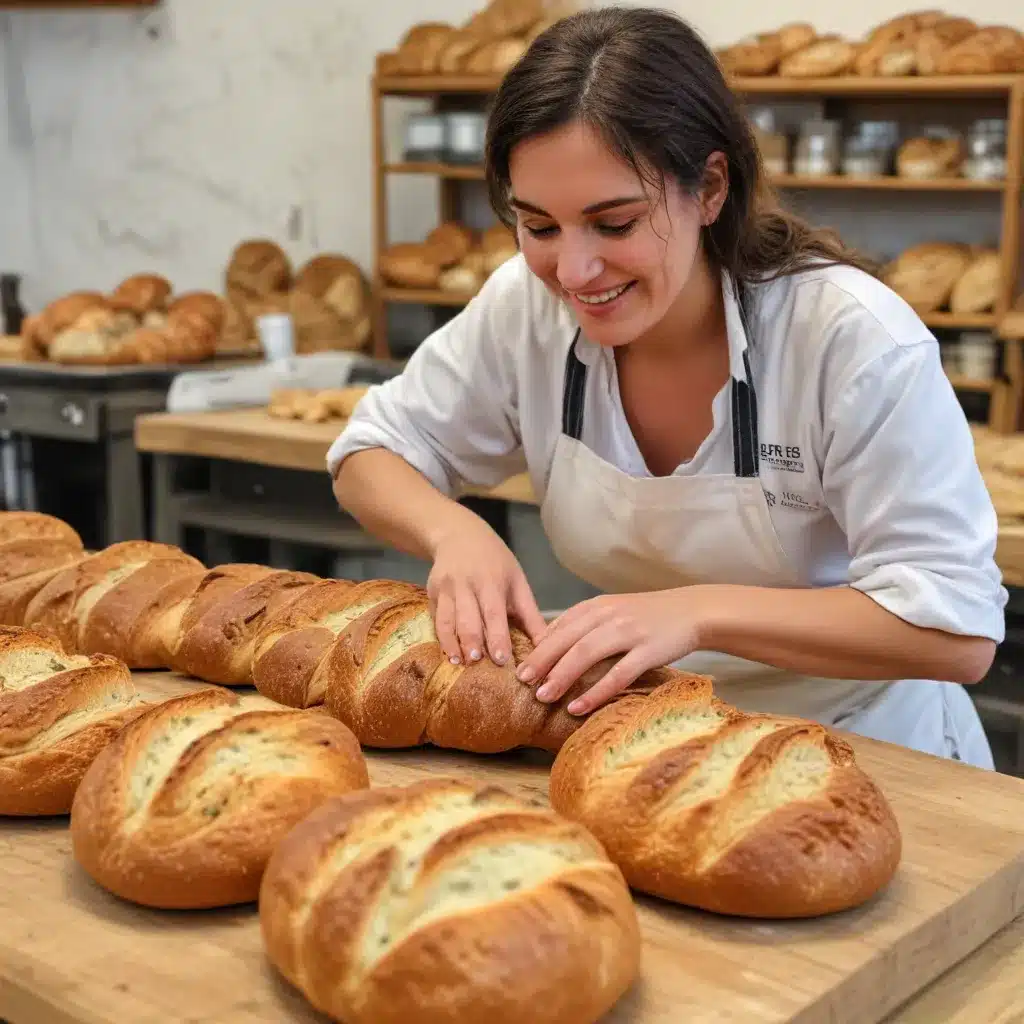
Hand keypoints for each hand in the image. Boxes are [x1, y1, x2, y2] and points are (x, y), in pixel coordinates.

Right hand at [426, 516, 546, 668]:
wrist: (458, 535)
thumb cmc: (495, 562)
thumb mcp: (517, 581)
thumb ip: (530, 615)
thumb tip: (548, 645)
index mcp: (492, 581)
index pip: (494, 612)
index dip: (497, 636)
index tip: (501, 659)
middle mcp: (466, 584)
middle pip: (468, 617)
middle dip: (471, 642)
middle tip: (477, 665)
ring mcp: (446, 588)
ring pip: (446, 620)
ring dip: (451, 643)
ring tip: (458, 663)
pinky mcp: (432, 593)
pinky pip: (435, 618)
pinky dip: (440, 637)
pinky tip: (447, 654)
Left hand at [516, 590, 705, 715]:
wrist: (693, 611)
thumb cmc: (649, 615)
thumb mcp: (613, 611)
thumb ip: (585, 624)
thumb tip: (550, 644)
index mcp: (597, 607)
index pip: (559, 627)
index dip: (538, 647)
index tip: (519, 666)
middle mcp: (609, 616)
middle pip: (566, 640)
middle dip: (541, 662)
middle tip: (522, 682)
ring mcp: (629, 632)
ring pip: (586, 654)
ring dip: (561, 676)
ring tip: (543, 697)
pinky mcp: (648, 651)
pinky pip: (617, 675)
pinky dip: (595, 692)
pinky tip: (578, 708)